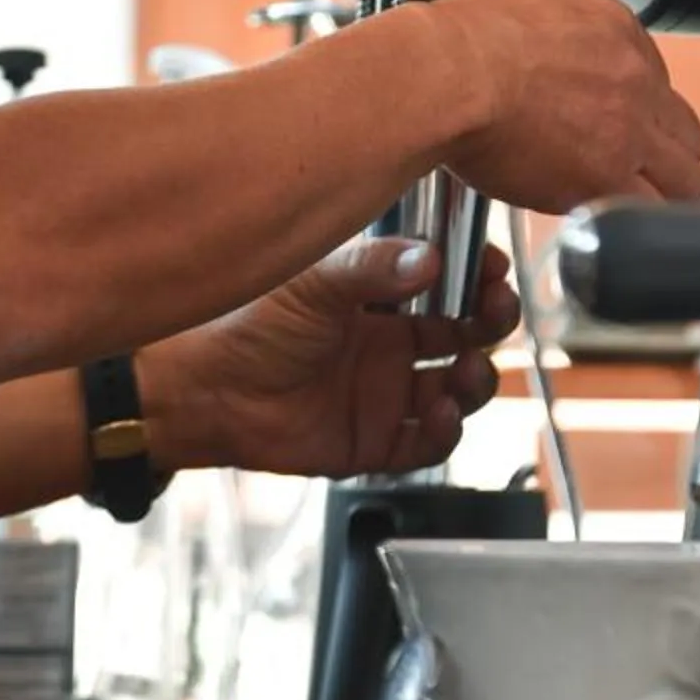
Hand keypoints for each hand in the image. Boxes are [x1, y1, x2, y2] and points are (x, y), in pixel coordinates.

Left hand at [136, 236, 517, 478]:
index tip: (494, 266)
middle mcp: (388, 345)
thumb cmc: (245, 326)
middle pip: (465, 334)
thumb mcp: (313, 285)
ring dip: (476, 380)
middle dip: (490, 322)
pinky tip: (439, 413)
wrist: (203, 393)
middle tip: (495, 312)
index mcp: (377, 298)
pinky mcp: (373, 442)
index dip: (477, 275)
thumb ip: (373, 270)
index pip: (447, 282)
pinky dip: (444, 432)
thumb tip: (430, 257)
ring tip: (468, 371)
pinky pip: (427, 443)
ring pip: (456, 389)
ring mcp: (384, 394)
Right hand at [431, 0, 699, 213]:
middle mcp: (635, 79)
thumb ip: (558, 21)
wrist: (447, 74)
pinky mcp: (607, 179)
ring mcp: (629, 132)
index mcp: (617, 31)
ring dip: (667, 195)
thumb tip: (550, 29)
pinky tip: (615, 230)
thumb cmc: (463, 38)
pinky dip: (635, 227)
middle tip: (637, 169)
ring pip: (687, 180)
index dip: (638, 109)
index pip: (655, 78)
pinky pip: (651, 217)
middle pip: (685, 130)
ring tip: (637, 209)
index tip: (617, 123)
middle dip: (666, 153)